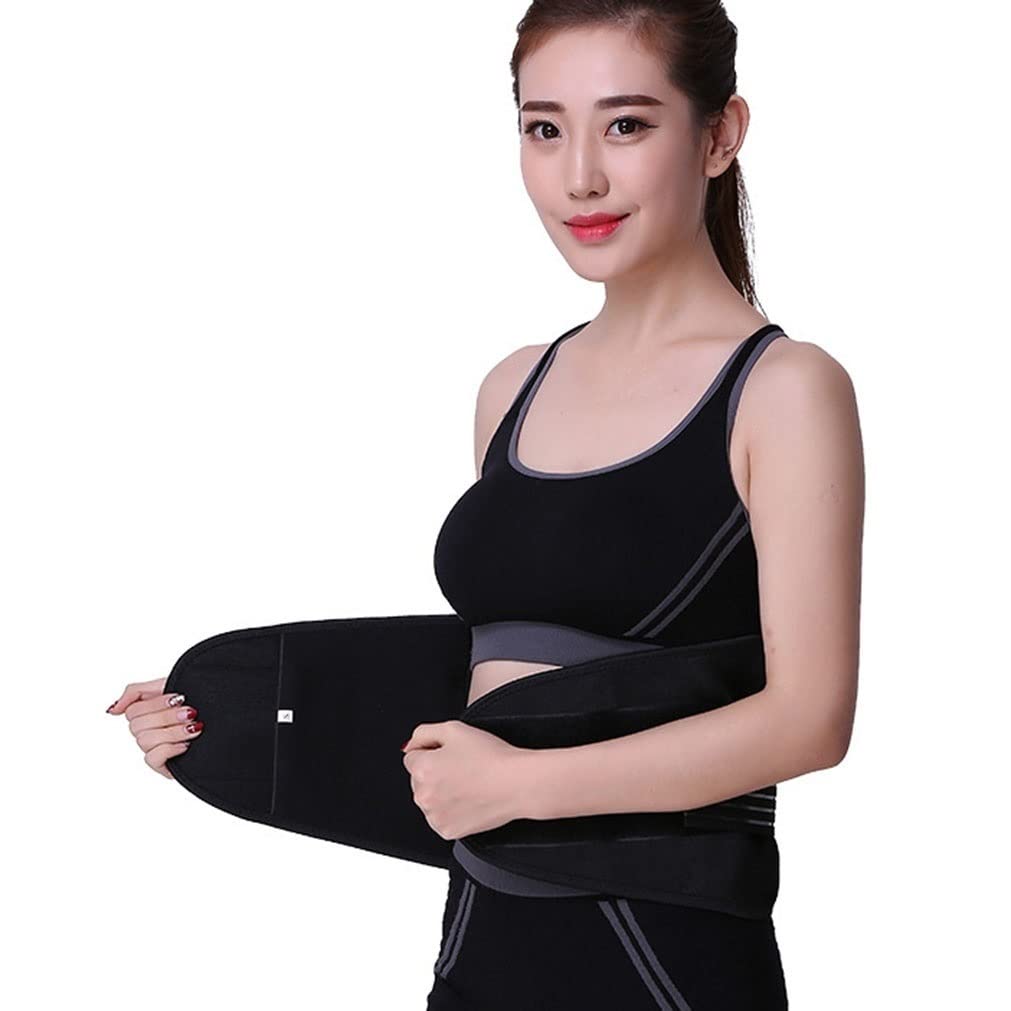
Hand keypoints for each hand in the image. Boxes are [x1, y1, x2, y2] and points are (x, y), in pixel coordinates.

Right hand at [106, 677, 204, 778]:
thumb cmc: (204, 701)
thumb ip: (136, 691)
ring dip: (173, 731)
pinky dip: (170, 748)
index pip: (132, 708)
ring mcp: (156, 748)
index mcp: (149, 711)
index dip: (156, 702)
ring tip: (195, 727)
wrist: (233, 719)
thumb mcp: (171, 684)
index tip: (179, 696)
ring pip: (144, 741)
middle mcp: (149, 730)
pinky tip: (187, 744)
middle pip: (137, 724)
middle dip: (167, 716)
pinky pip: (152, 758)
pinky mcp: (163, 765)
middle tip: (192, 712)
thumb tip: (111, 710)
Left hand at [402, 721, 528, 839]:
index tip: (451, 754)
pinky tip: (469, 798)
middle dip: (435, 772)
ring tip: (468, 783)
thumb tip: (409, 746)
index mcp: (422, 770)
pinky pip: (441, 818)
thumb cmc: (491, 757)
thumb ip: (423, 733)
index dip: (433, 752)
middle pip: (419, 780)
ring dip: (441, 792)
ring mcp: (435, 817)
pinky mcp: (448, 832)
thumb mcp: (454, 729)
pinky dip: (452, 810)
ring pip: (430, 800)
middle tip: (462, 767)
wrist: (516, 783)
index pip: (412, 757)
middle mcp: (424, 796)